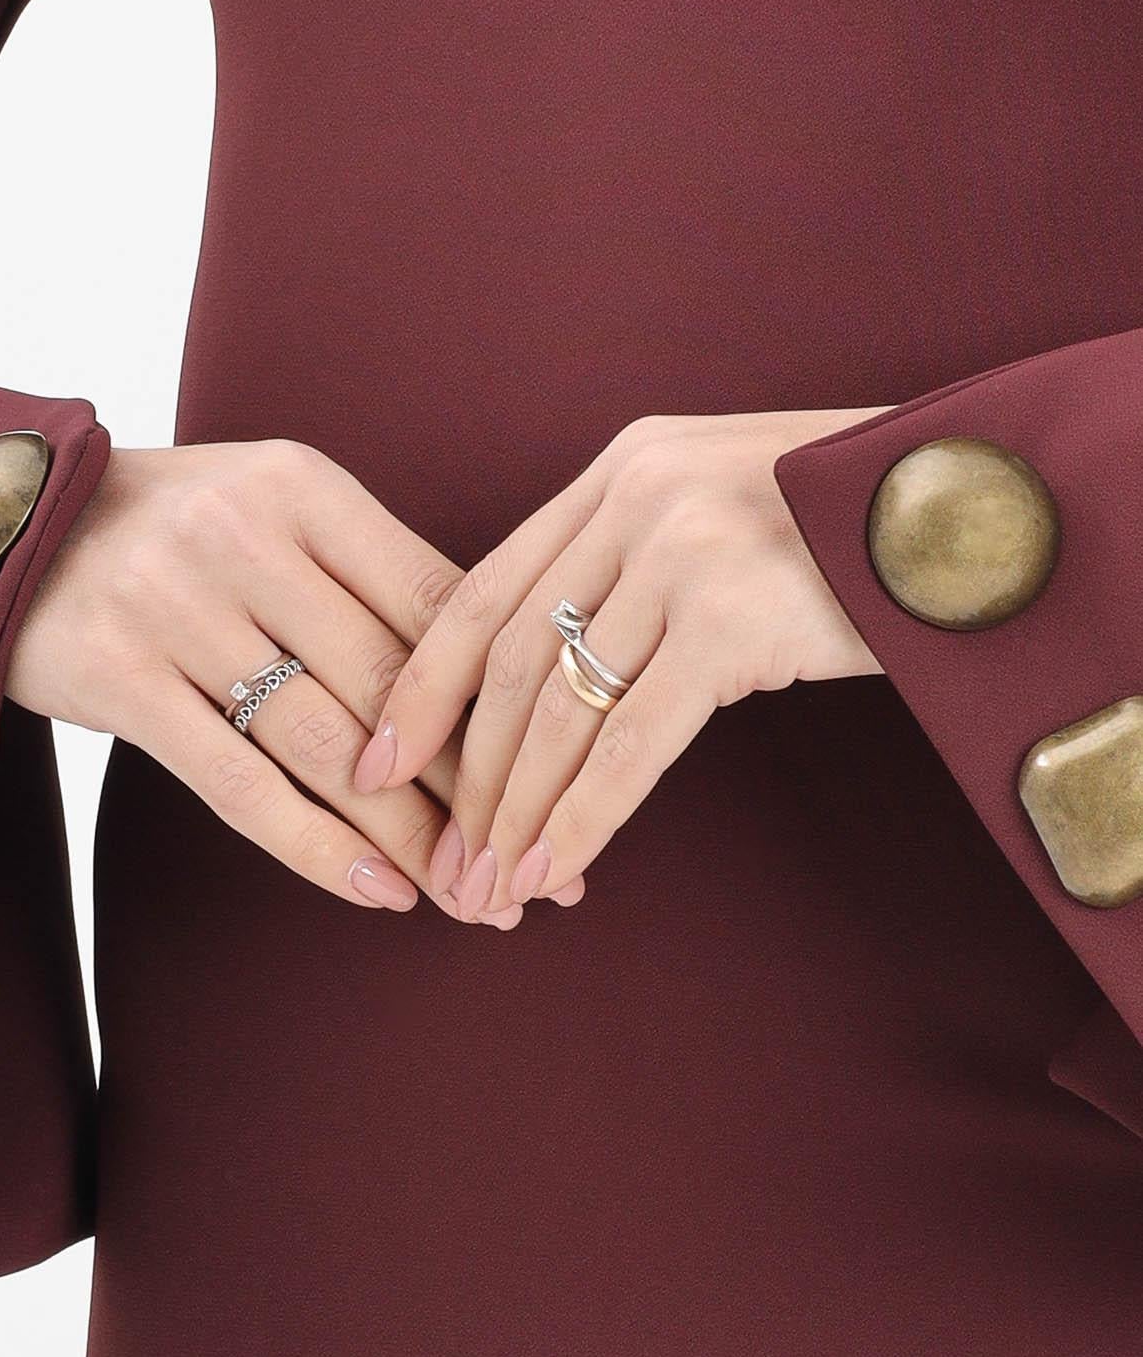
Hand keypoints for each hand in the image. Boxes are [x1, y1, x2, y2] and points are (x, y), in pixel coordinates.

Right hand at [8, 439, 538, 921]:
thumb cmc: (166, 530)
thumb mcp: (269, 513)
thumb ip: (364, 579)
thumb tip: (490, 692)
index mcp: (304, 488)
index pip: (436, 603)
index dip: (509, 702)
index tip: (563, 775)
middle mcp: (245, 537)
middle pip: (394, 685)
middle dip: (475, 789)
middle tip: (533, 867)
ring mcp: (177, 608)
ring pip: (328, 745)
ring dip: (409, 837)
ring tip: (470, 900)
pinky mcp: (120, 678)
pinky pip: (238, 783)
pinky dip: (318, 849)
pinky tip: (380, 895)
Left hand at [355, 409, 886, 915]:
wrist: (977, 511)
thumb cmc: (850, 528)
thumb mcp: (721, 512)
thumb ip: (633, 563)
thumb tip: (555, 674)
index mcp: (619, 469)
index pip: (484, 590)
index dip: (422, 687)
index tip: (378, 761)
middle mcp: (636, 497)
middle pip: (509, 661)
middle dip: (466, 777)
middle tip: (442, 859)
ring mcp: (681, 554)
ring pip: (559, 710)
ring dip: (516, 813)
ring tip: (489, 886)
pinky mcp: (729, 621)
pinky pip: (632, 744)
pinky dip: (582, 818)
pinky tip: (553, 870)